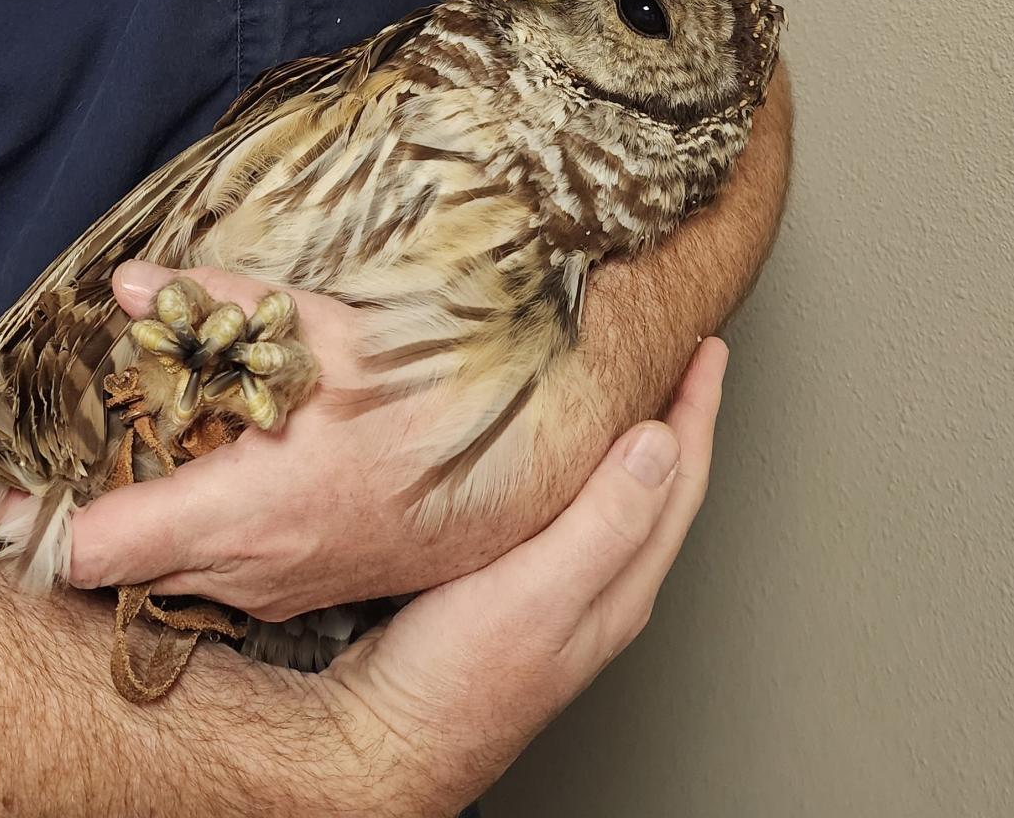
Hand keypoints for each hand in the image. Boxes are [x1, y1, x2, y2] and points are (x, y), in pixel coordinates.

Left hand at [67, 262, 624, 619]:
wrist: (523, 474)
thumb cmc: (429, 402)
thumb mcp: (323, 333)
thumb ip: (219, 308)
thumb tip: (131, 287)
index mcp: (239, 510)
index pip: (95, 546)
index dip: (30, 523)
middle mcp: (246, 568)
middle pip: (120, 565)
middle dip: (80, 515)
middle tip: (57, 453)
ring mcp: (275, 592)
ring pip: (169, 570)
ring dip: (140, 522)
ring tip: (134, 452)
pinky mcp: (302, 595)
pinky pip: (219, 573)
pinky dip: (193, 532)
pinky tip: (213, 475)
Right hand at [314, 336, 726, 817]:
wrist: (382, 738)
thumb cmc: (455, 682)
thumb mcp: (536, 593)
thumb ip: (603, 522)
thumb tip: (661, 444)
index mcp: (618, 586)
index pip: (679, 482)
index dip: (697, 410)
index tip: (708, 351)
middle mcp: (596, 588)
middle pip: (657, 487)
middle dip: (675, 417)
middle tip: (681, 356)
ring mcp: (554, 590)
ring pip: (613, 498)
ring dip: (628, 438)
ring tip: (626, 387)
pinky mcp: (508, 586)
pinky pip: (564, 509)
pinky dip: (574, 464)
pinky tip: (546, 451)